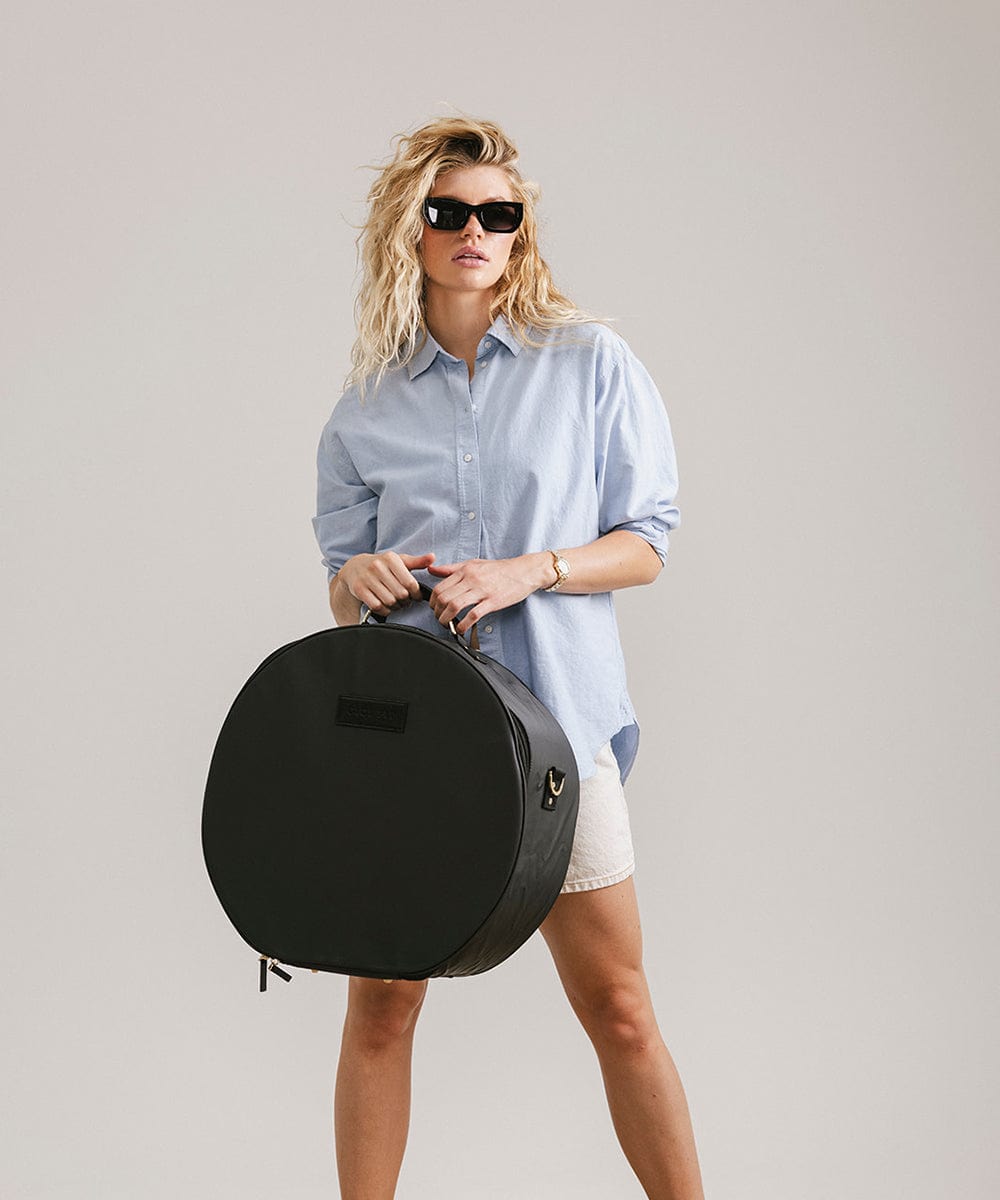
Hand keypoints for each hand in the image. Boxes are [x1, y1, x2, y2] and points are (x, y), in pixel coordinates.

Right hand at [339, 551, 435, 617]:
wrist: (354, 567)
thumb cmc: (382, 565)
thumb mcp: (399, 560)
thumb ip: (417, 561)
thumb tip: (433, 557)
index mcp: (391, 558)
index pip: (410, 582)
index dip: (416, 593)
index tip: (416, 596)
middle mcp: (377, 566)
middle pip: (401, 594)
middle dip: (406, 601)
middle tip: (406, 601)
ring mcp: (367, 578)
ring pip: (389, 601)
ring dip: (396, 607)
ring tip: (397, 604)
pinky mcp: (358, 589)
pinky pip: (377, 606)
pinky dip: (384, 610)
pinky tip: (386, 607)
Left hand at [426, 555, 549, 635]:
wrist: (524, 571)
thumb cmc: (499, 569)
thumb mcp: (473, 563)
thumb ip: (451, 568)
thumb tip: (431, 569)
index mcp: (465, 570)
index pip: (440, 587)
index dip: (432, 601)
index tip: (434, 608)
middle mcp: (471, 579)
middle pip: (444, 597)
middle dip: (437, 612)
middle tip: (439, 618)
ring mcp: (482, 590)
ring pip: (455, 605)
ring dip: (446, 619)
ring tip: (447, 625)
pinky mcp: (493, 601)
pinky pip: (473, 615)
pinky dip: (463, 624)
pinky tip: (461, 629)